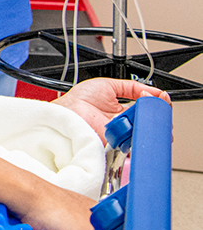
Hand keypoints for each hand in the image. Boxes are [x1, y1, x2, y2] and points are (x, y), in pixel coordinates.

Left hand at [52, 78, 170, 142]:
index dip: (155, 106)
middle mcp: (123, 124)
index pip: (145, 110)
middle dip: (159, 117)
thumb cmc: (79, 99)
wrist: (66, 112)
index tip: (162, 100)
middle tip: (162, 109)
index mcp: (121, 111)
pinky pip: (136, 143)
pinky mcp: (119, 144)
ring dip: (152, 125)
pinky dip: (143, 136)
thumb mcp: (108, 85)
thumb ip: (132, 87)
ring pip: (145, 133)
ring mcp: (121, 135)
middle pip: (148, 123)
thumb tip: (154, 92)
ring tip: (154, 115)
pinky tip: (147, 126)